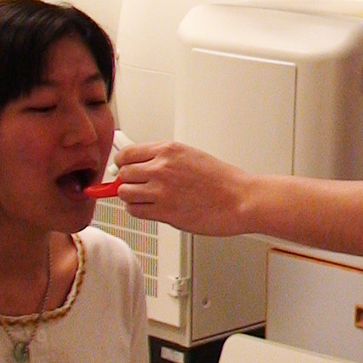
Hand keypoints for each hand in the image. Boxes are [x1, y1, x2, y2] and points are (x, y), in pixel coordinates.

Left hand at [115, 142, 247, 234]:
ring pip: (124, 193)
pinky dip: (138, 211)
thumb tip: (140, 166)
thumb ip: (164, 159)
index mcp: (168, 150)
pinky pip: (135, 211)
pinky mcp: (164, 211)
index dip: (123, 163)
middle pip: (123, 173)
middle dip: (127, 181)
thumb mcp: (191, 156)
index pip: (127, 153)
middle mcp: (162, 168)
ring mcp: (161, 190)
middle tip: (137, 186)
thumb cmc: (221, 180)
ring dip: (132, 197)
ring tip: (145, 199)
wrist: (239, 199)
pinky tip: (151, 209)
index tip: (124, 169)